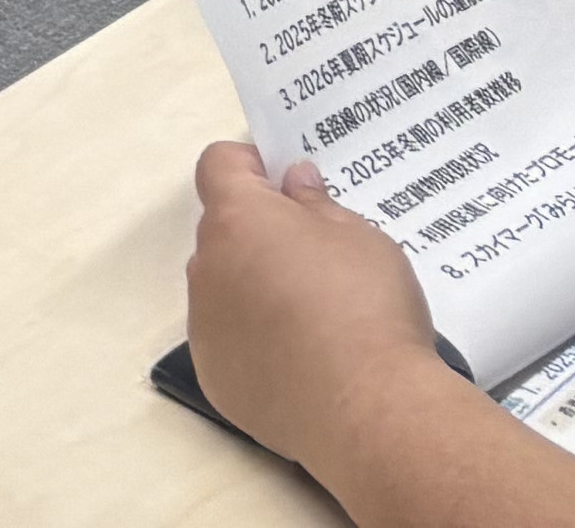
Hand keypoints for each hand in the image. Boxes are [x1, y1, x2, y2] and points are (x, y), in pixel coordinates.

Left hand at [184, 142, 472, 471]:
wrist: (369, 409)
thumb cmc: (368, 309)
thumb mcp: (361, 238)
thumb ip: (317, 205)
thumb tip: (294, 184)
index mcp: (238, 221)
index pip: (219, 166)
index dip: (251, 166)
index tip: (286, 184)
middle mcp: (207, 268)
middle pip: (222, 233)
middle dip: (259, 234)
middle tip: (316, 257)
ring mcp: (205, 327)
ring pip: (223, 289)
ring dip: (254, 290)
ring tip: (315, 318)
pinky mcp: (215, 378)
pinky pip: (229, 343)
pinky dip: (256, 344)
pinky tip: (303, 363)